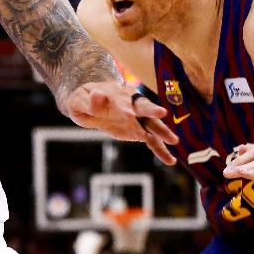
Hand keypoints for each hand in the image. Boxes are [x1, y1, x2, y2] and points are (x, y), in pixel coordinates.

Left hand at [59, 81, 177, 164]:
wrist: (90, 103)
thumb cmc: (83, 99)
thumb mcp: (79, 100)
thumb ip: (89, 100)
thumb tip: (97, 94)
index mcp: (115, 93)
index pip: (121, 99)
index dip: (125, 105)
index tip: (128, 113)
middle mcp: (130, 103)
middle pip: (142, 106)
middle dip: (151, 110)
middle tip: (161, 114)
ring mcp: (137, 117)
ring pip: (151, 124)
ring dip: (162, 131)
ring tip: (174, 140)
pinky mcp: (139, 130)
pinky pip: (151, 140)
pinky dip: (160, 150)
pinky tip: (170, 160)